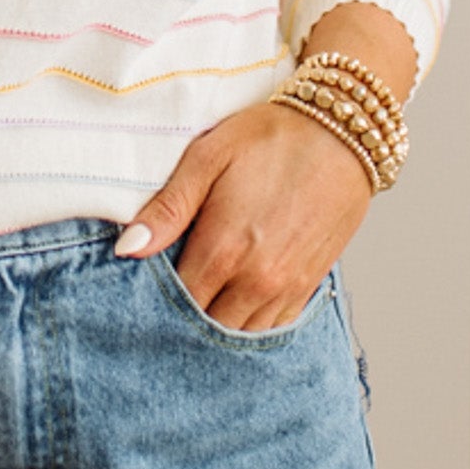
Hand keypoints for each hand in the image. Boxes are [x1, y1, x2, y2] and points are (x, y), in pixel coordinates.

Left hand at [115, 101, 373, 330]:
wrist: (342, 134)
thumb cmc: (270, 138)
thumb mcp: (208, 157)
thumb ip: (167, 208)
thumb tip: (127, 249)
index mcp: (224, 248)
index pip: (175, 303)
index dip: (154, 300)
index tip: (141, 287)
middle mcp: (257, 279)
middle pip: (205, 327)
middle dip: (182, 318)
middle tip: (168, 294)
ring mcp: (286, 288)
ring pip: (238, 334)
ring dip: (216, 325)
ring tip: (201, 296)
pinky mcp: (309, 286)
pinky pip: (272, 328)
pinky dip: (249, 323)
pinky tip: (235, 301)